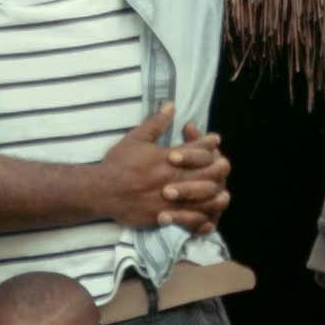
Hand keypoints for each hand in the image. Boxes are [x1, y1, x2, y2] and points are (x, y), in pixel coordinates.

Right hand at [85, 106, 234, 231]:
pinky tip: (209, 217)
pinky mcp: (164, 216)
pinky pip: (190, 219)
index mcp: (166, 158)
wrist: (101, 191)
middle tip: (223, 164)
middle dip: (218, 167)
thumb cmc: (117, 163)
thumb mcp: (135, 138)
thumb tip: (171, 105)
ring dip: (216, 193)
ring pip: (203, 198)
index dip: (209, 143)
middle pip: (207, 173)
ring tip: (223, 192)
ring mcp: (169, 199)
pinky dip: (202, 218)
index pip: (197, 149)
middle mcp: (172, 178)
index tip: (214, 140)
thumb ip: (155, 123)